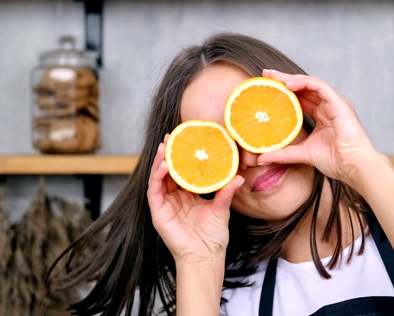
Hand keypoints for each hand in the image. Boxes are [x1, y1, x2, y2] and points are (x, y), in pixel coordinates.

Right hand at [147, 136, 244, 264]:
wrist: (206, 256)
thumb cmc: (213, 236)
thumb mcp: (221, 208)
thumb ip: (226, 192)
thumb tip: (239, 176)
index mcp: (187, 195)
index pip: (182, 171)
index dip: (182, 156)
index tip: (185, 140)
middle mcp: (174, 198)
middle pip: (168, 171)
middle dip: (167, 153)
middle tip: (170, 136)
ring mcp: (165, 205)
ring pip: (158, 177)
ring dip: (159, 161)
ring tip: (164, 147)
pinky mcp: (158, 213)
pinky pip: (154, 191)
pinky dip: (157, 177)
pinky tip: (164, 165)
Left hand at [257, 69, 376, 184]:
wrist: (353, 166)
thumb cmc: (335, 160)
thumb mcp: (302, 154)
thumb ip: (283, 154)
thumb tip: (262, 158)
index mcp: (322, 115)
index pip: (301, 97)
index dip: (284, 91)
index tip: (266, 87)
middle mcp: (328, 106)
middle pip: (304, 87)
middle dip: (284, 79)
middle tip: (265, 74)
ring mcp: (335, 103)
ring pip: (311, 83)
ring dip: (292, 78)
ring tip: (274, 77)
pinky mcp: (339, 103)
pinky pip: (320, 86)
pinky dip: (304, 83)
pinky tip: (289, 85)